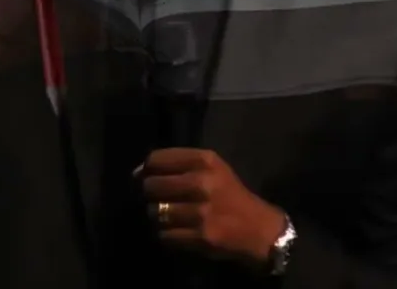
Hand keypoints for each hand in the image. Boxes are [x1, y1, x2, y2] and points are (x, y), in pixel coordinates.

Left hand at [139, 148, 286, 267]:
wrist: (259, 229)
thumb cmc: (230, 195)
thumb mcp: (212, 168)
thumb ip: (178, 164)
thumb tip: (137, 172)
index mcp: (204, 160)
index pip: (156, 160)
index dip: (145, 170)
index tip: (145, 178)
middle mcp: (201, 182)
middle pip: (151, 186)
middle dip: (148, 194)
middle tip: (158, 199)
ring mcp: (200, 211)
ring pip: (154, 212)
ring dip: (157, 216)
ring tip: (169, 216)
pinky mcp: (200, 236)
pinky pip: (164, 235)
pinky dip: (166, 235)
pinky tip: (177, 231)